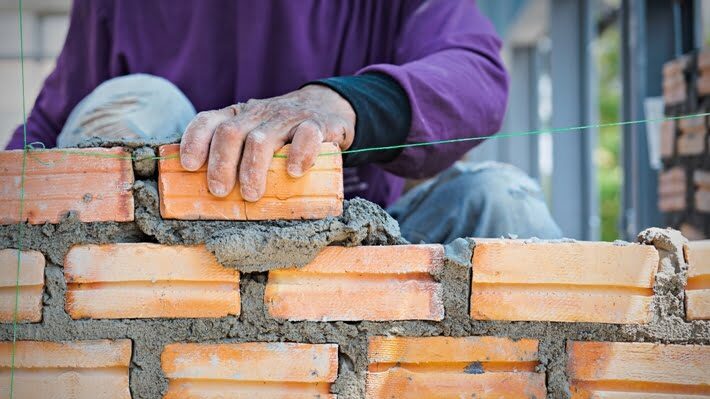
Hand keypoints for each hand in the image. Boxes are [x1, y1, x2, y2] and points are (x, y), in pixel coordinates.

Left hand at [179, 85, 354, 200]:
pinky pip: (306, 134)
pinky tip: (294, 172)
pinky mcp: (317, 123)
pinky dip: (299, 154)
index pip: (209, 121)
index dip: (194, 141)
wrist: (328, 106)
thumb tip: (208, 198)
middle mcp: (259, 113)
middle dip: (221, 164)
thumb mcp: (256, 135)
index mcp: (239, 116)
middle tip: (220, 192)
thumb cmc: (285, 134)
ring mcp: (287, 117)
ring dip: (252, 169)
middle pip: (230, 133)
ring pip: (261, 139)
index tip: (189, 166)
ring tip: (251, 194)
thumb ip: (237, 157)